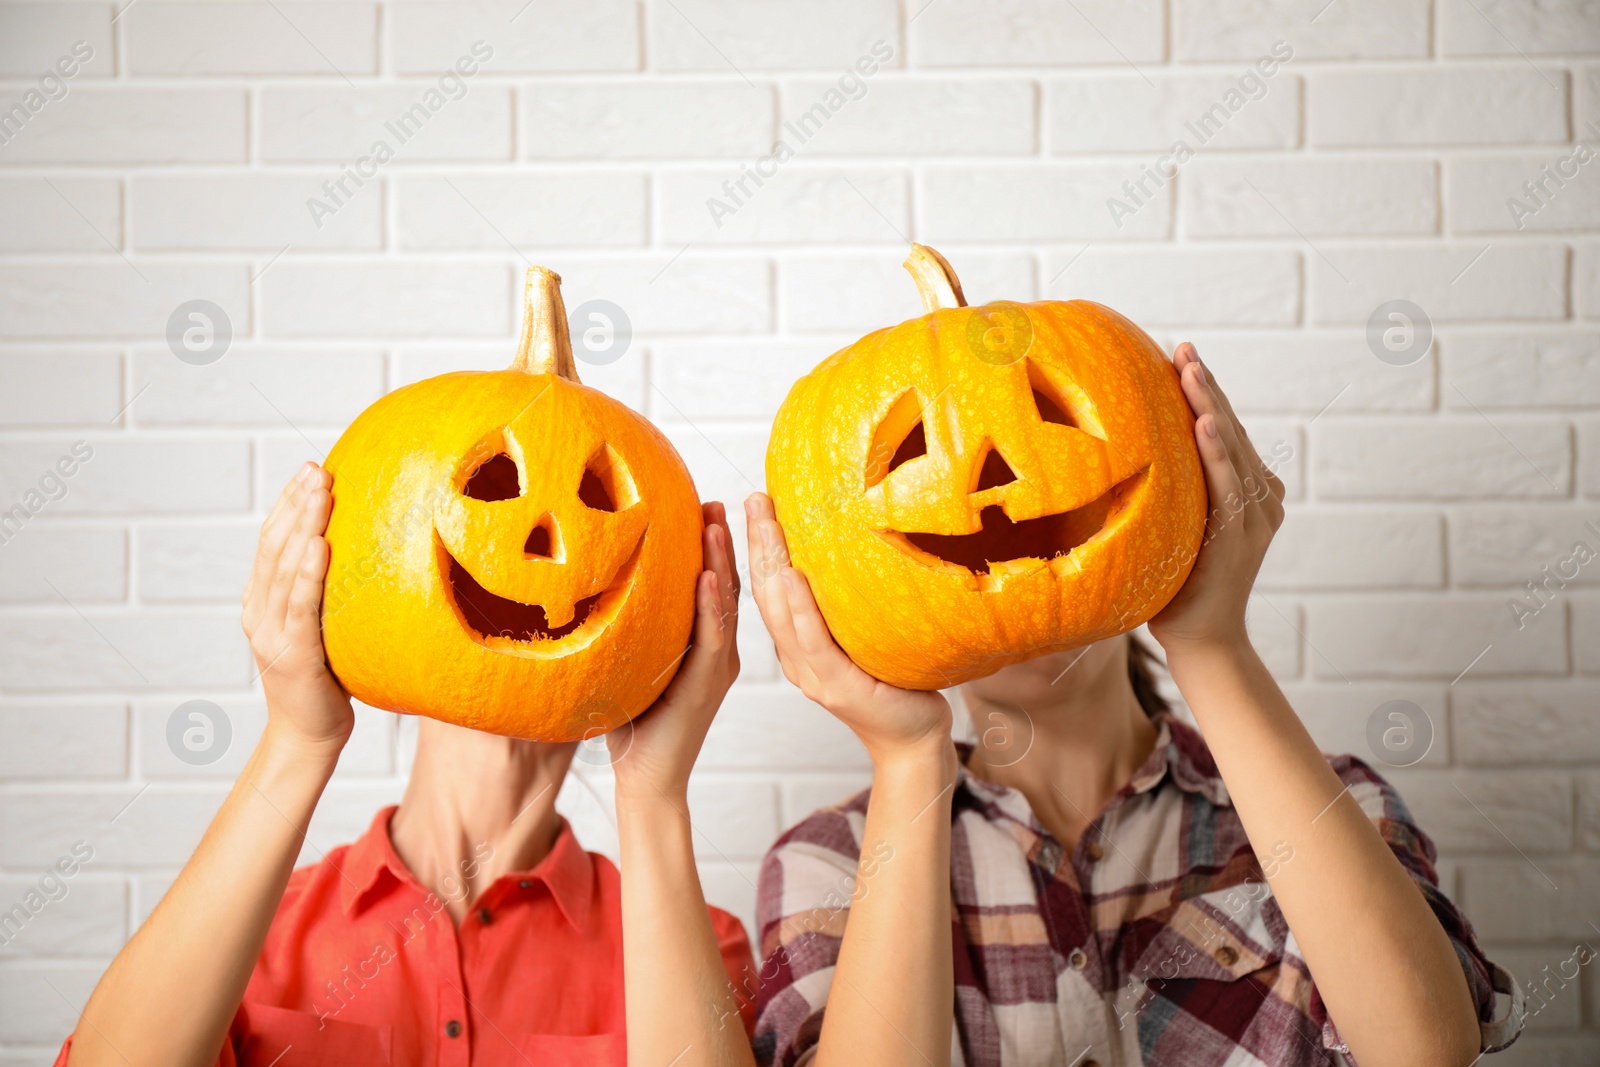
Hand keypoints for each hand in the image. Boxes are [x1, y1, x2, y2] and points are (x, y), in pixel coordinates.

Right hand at [241, 463, 353, 756]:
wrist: (310, 734)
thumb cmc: (326, 677)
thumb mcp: (323, 624)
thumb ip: (326, 590)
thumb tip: (361, 548)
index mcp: (262, 601)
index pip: (271, 540)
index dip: (288, 503)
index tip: (309, 469)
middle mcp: (259, 612)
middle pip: (274, 546)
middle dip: (296, 503)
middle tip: (317, 469)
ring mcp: (272, 634)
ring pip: (284, 569)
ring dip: (302, 525)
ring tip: (319, 493)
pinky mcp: (293, 655)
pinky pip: (300, 607)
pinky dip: (307, 574)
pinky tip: (319, 546)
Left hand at [611, 502, 741, 804]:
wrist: (646, 779)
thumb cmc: (633, 726)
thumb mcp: (627, 666)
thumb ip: (623, 631)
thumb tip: (583, 590)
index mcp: (703, 644)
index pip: (711, 585)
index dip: (710, 547)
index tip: (703, 507)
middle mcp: (718, 651)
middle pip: (725, 585)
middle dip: (721, 542)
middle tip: (717, 501)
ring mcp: (717, 668)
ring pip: (724, 604)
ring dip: (720, 561)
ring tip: (714, 522)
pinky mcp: (707, 685)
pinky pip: (713, 638)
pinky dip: (710, 606)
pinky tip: (706, 577)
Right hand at [744, 493, 952, 767]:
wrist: (914, 741)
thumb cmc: (897, 686)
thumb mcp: (866, 637)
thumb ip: (851, 606)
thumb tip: (861, 548)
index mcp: (799, 647)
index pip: (771, 590)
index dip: (759, 548)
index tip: (755, 504)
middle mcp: (798, 660)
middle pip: (767, 594)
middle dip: (756, 544)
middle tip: (752, 498)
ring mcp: (815, 676)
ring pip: (781, 613)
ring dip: (771, 563)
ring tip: (764, 522)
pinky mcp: (839, 687)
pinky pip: (814, 642)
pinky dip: (800, 608)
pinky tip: (791, 577)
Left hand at [1148, 343, 1284, 656]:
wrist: (1200, 639)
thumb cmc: (1176, 587)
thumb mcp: (1170, 528)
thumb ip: (1168, 494)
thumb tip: (1119, 458)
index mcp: (1246, 491)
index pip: (1223, 431)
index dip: (1203, 393)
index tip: (1178, 357)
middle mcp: (1260, 497)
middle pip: (1230, 429)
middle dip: (1205, 386)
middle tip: (1182, 348)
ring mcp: (1257, 514)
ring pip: (1232, 447)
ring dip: (1210, 405)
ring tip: (1190, 368)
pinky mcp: (1244, 533)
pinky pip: (1230, 485)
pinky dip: (1218, 453)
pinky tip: (1203, 424)